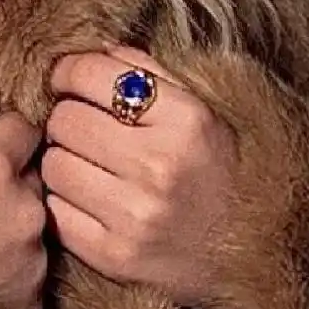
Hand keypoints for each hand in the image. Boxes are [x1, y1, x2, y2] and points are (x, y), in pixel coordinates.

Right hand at [0, 111, 48, 308]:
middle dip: (10, 191)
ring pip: (30, 237)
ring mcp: (32, 262)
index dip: (6, 137)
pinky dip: (8, 284)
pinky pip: (26, 285)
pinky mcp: (32, 308)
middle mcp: (23, 210)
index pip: (22, 129)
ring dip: (9, 241)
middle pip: (31, 185)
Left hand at [40, 43, 238, 308]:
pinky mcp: (115, 257)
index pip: (92, 75)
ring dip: (64, 160)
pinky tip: (90, 199)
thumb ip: (150, 71)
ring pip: (53, 165)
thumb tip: (93, 51)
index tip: (68, 79)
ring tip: (90, 164)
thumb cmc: (221, 171)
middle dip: (67, 117)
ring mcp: (136, 216)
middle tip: (84, 127)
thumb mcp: (204, 110)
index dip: (69, 71)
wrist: (254, 256)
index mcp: (187, 121)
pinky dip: (65, 202)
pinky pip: (56, 211)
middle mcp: (160, 167)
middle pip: (65, 120)